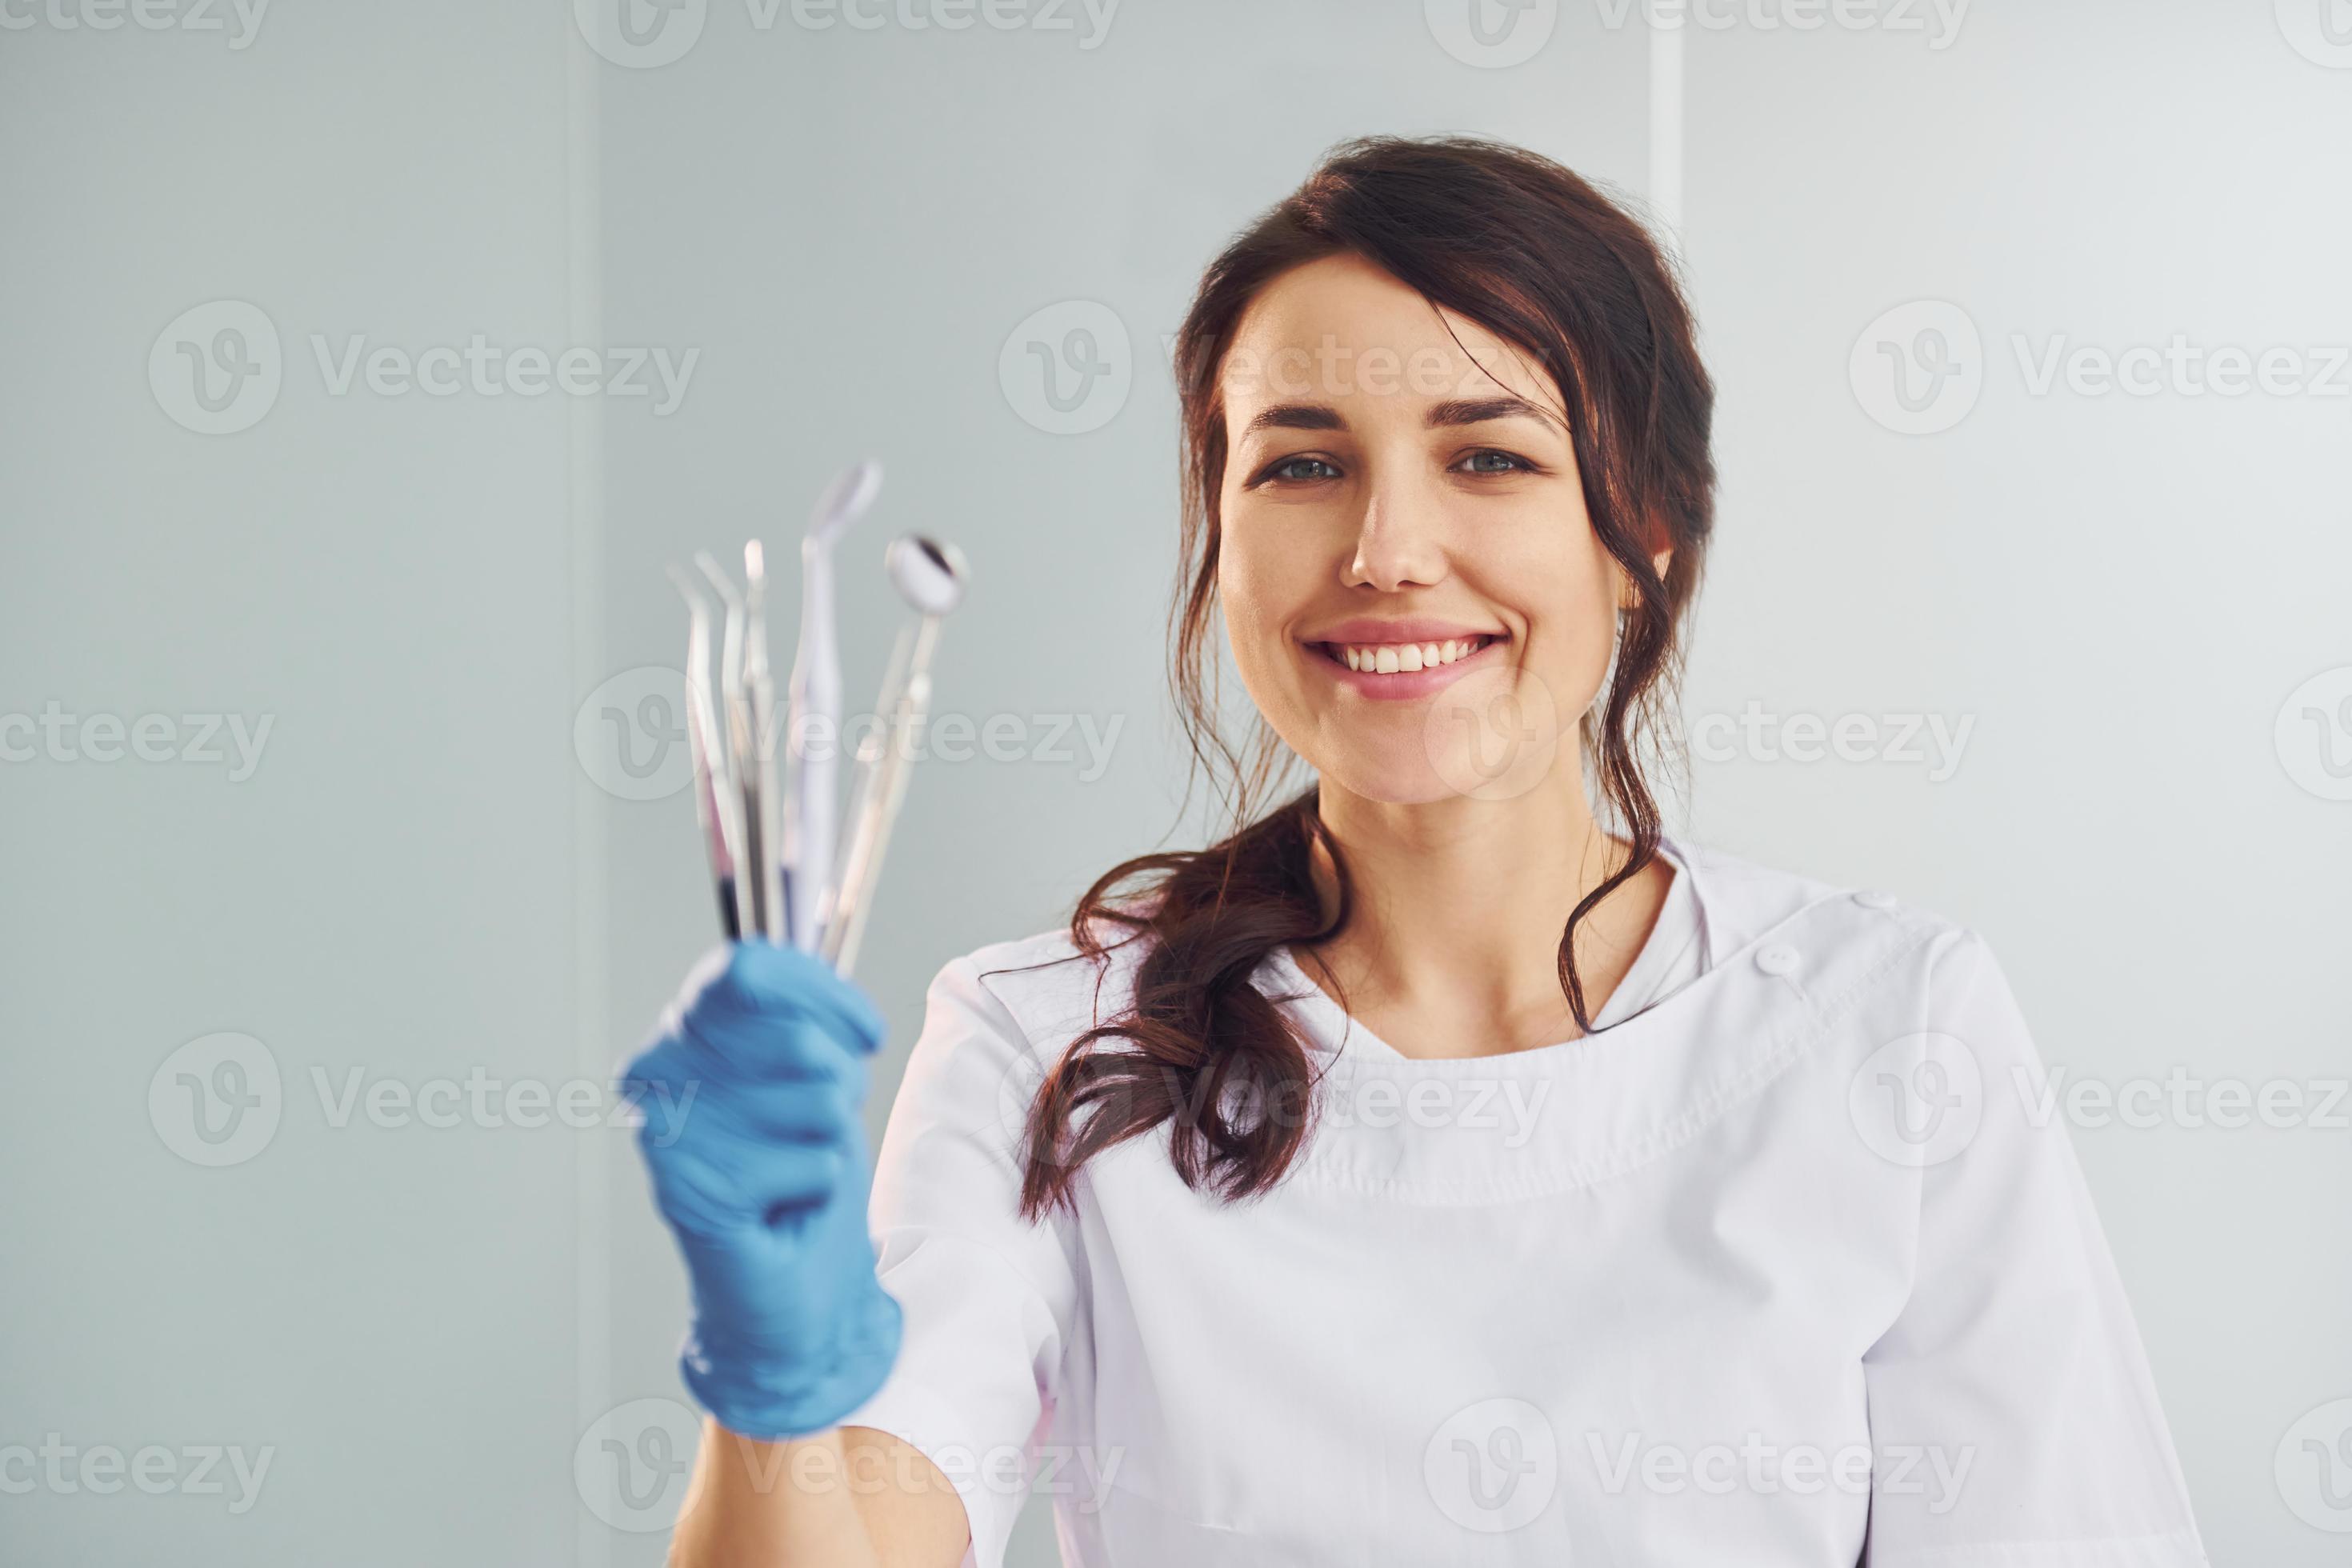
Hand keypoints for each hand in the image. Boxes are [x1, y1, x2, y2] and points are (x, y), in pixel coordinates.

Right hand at [622, 941, 901, 1440]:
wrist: (796, 1281)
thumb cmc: (802, 1165)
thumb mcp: (817, 1069)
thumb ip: (806, 1017)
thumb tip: (798, 1001)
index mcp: (686, 1028)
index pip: (749, 968)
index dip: (824, 996)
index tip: (867, 1034)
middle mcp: (658, 1071)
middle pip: (793, 1036)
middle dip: (835, 1082)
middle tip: (813, 1126)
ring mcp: (669, 1132)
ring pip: (812, 1099)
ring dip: (827, 1139)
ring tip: (792, 1167)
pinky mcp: (692, 1191)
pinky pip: (812, 1160)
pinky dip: (819, 1185)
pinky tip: (782, 1206)